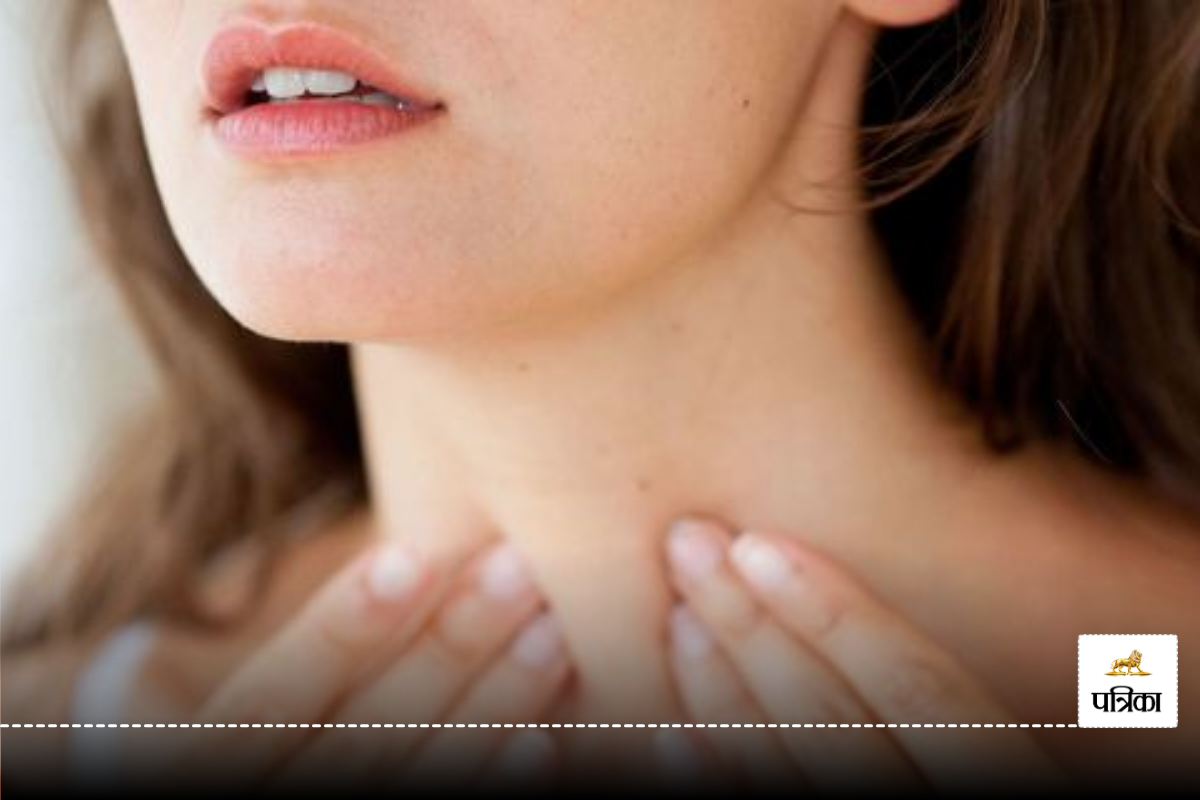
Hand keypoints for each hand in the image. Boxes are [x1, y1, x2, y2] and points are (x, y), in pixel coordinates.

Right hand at [149, 541, 565, 790]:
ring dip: (490, 710)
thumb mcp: (170, 691)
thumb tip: (382, 561)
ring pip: (404, 783)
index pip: (271, 698)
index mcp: (187, 761)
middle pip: (359, 736)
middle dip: (445, 652)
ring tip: (551, 635)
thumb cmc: (213, 734)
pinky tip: (545, 744)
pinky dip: (488, 788)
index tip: (415, 554)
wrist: (231, 787)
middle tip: (520, 571)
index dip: (341, 628)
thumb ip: (246, 654)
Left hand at [663, 517, 1072, 793]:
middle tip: (689, 548)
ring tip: (677, 617)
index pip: (924, 689)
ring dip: (724, 694)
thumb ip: (942, 709)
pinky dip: (720, 786)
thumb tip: (829, 607)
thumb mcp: (997, 755)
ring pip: (798, 773)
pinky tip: (674, 742)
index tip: (760, 543)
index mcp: (1013, 780)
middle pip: (841, 721)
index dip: (840, 613)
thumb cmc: (979, 774)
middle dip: (754, 628)